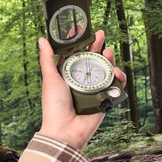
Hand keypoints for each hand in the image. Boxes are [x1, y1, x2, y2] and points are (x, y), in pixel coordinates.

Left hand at [38, 30, 125, 149]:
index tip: (82, 29)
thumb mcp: (50, 78)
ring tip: (108, 52)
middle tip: (101, 34)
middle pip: (92, 59)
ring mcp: (93, 89)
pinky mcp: (104, 98)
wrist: (65, 131)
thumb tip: (42, 39)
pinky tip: (116, 72)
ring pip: (104, 69)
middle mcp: (81, 80)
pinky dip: (118, 77)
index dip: (79, 42)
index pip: (75, 54)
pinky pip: (115, 85)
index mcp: (67, 75)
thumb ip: (47, 59)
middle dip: (97, 46)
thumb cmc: (54, 105)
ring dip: (108, 59)